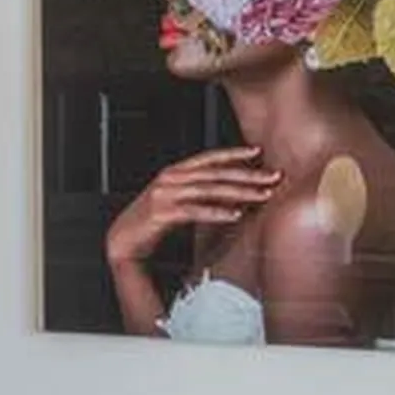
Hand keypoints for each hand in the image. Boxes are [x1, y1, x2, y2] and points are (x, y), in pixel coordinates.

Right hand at [106, 146, 280, 268]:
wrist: (122, 242)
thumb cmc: (152, 224)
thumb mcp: (178, 203)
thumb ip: (200, 195)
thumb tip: (234, 196)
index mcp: (174, 173)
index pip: (208, 158)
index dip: (234, 153)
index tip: (257, 152)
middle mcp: (169, 178)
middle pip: (215, 174)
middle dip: (247, 174)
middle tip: (272, 177)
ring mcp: (165, 194)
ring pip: (209, 190)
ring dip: (239, 193)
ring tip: (261, 195)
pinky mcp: (162, 213)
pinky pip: (195, 211)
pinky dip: (217, 212)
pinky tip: (235, 215)